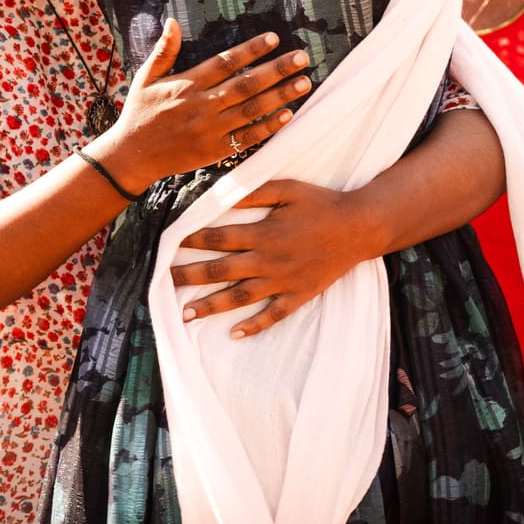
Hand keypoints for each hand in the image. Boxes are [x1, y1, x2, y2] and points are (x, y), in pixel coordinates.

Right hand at [87, 20, 310, 192]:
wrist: (132, 155)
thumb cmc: (140, 112)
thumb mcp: (146, 77)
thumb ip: (164, 50)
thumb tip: (173, 21)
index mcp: (188, 84)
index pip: (225, 62)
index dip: (251, 50)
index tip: (274, 38)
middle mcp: (202, 105)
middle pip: (246, 84)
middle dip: (276, 70)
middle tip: (302, 58)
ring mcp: (210, 129)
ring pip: (251, 109)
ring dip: (280, 96)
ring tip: (303, 83)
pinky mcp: (214, 150)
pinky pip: (246, 137)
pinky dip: (268, 127)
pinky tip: (288, 115)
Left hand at [169, 179, 370, 337]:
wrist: (359, 227)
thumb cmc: (321, 203)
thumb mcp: (286, 188)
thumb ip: (252, 192)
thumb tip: (221, 195)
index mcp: (263, 233)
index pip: (218, 239)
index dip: (191, 241)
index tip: (169, 244)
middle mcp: (268, 260)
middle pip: (220, 271)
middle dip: (189, 276)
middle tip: (164, 282)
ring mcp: (283, 281)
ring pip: (239, 298)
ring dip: (210, 307)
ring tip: (185, 314)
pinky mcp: (299, 295)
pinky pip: (273, 315)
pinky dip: (254, 326)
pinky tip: (234, 334)